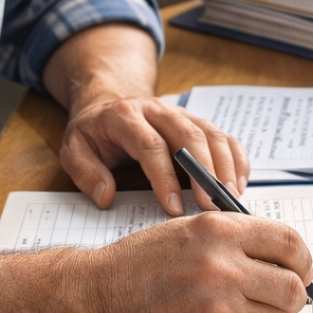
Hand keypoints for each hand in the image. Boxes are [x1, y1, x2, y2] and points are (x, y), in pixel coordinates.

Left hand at [60, 96, 248, 214]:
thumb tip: (106, 197)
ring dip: (225, 166)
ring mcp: (181, 113)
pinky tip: (239, 183)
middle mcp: (158, 110)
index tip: (173, 208)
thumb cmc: (93, 133)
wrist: (107, 104)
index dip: (164, 177)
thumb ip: (86, 173)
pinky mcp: (197, 121)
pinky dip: (236, 159)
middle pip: (189, 136)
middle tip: (211, 206)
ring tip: (230, 197)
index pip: (150, 145)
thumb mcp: (73, 150)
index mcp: (125, 116)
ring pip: (212, 134)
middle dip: (204, 172)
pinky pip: (224, 136)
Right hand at [66, 211, 311, 312]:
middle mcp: (223, 267)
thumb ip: (236, 238)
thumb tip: (286, 257)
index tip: (301, 269)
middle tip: (280, 297)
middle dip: (292, 294)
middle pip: (293, 287)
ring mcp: (218, 308)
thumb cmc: (141, 264)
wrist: (97, 299)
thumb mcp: (189, 229)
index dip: (302, 259)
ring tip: (239, 311)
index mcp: (220, 231)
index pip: (289, 243)